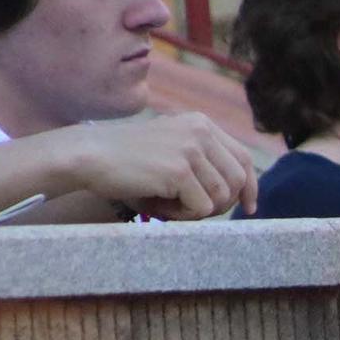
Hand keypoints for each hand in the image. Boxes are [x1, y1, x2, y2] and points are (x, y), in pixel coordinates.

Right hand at [60, 112, 258, 219]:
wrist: (88, 155)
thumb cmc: (127, 160)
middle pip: (238, 181)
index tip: (249, 208)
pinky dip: (182, 215)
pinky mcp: (179, 170)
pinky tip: (158, 204)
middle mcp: (200, 132)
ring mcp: (191, 149)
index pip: (243, 159)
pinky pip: (201, 208)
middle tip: (192, 210)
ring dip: (196, 210)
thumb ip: (203, 163)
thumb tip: (240, 195)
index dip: (250, 187)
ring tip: (167, 203)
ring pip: (221, 198)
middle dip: (222, 204)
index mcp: (201, 124)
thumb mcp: (172, 149)